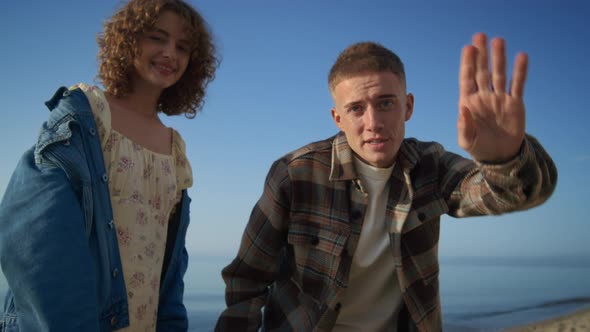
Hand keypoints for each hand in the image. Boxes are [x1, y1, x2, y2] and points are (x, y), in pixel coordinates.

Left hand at [458, 32, 526, 162]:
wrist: (499, 155)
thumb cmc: (479, 147)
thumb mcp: (467, 140)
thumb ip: (464, 125)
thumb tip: (462, 109)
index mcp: (469, 102)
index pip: (467, 79)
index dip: (468, 64)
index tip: (468, 48)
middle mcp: (483, 96)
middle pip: (482, 71)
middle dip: (481, 54)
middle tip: (480, 36)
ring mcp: (499, 98)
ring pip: (499, 74)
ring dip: (499, 58)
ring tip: (499, 40)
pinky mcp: (514, 103)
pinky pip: (517, 84)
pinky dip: (520, 71)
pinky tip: (521, 57)